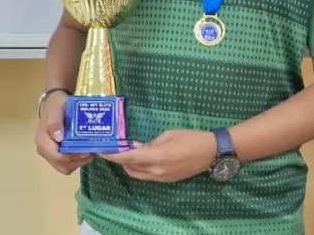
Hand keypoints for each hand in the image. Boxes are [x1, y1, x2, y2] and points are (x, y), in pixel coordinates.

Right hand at [34, 91, 92, 174]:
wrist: (55, 103)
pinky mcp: (58, 154)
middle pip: (62, 165)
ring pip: (66, 167)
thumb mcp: (55, 107)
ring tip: (89, 151)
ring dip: (79, 162)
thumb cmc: (55, 105)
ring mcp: (51, 153)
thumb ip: (54, 121)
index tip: (86, 150)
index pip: (56, 156)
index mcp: (42, 140)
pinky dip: (78, 160)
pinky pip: (68, 163)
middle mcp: (45, 150)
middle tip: (90, 151)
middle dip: (77, 161)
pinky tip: (85, 151)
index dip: (72, 156)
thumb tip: (58, 137)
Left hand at [100, 129, 216, 182]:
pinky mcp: (166, 180)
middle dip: (120, 160)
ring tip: (126, 153)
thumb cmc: (191, 138)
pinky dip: (139, 168)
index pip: (129, 158)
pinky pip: (147, 176)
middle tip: (114, 149)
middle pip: (130, 168)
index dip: (114, 156)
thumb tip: (136, 147)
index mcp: (158, 156)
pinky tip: (140, 158)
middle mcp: (157, 171)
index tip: (102, 151)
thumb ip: (150, 142)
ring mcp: (162, 178)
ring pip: (138, 174)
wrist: (210, 152)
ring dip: (129, 165)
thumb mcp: (169, 134)